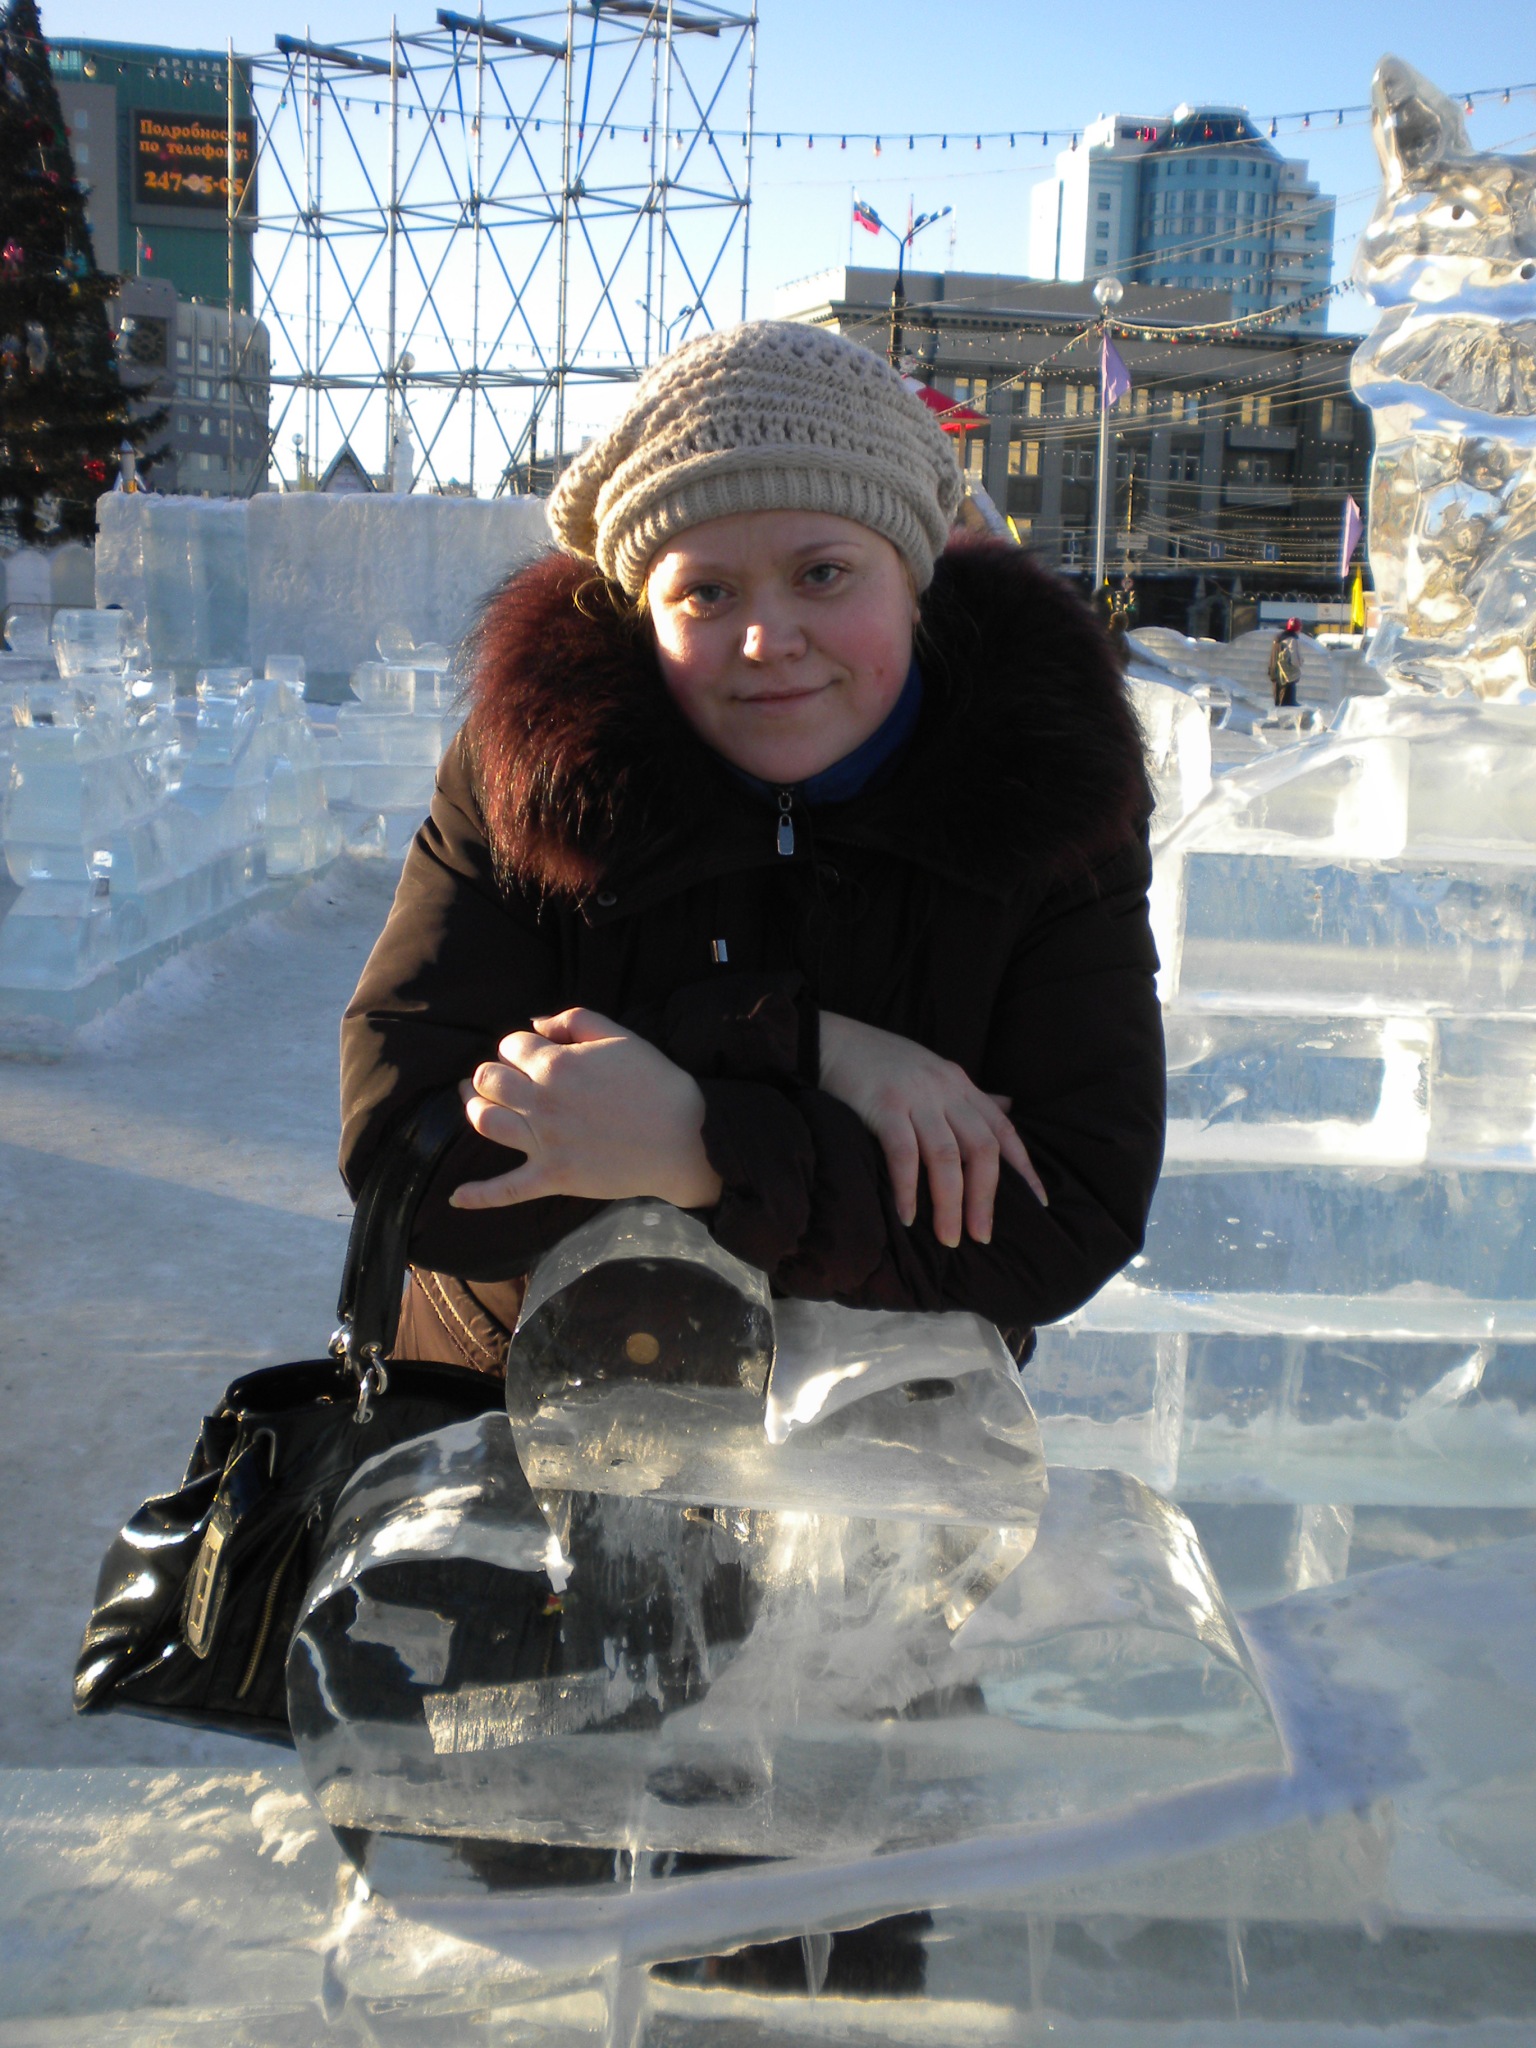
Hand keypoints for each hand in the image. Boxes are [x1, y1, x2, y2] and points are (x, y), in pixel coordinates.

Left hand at [450, 1008, 723, 1211]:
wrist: (685, 1139)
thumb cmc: (656, 1083)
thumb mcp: (620, 1035)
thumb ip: (574, 1020)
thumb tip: (535, 1024)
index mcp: (556, 1065)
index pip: (510, 1045)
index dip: (518, 1044)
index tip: (532, 1051)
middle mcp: (541, 1103)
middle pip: (488, 1080)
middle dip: (490, 1072)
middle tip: (500, 1076)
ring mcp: (544, 1143)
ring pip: (485, 1122)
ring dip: (474, 1109)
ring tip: (475, 1103)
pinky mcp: (553, 1178)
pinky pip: (506, 1190)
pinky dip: (478, 1196)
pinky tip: (455, 1197)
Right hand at [818, 1011, 1046, 1247]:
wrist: (832, 1040)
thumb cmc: (882, 1063)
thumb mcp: (934, 1072)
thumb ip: (970, 1096)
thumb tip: (1008, 1108)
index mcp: (960, 1084)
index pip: (1003, 1130)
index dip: (1023, 1168)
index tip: (1038, 1204)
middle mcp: (945, 1089)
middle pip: (980, 1149)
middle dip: (984, 1198)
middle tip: (981, 1236)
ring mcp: (915, 1096)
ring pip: (946, 1157)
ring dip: (950, 1203)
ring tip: (948, 1238)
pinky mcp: (883, 1105)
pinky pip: (903, 1154)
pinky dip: (907, 1189)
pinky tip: (907, 1216)